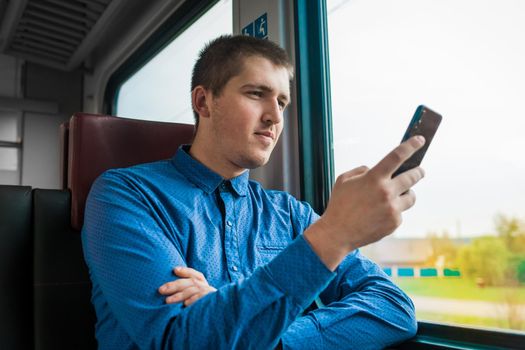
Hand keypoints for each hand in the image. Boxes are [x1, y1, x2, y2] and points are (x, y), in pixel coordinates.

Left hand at [158, 267, 216, 306]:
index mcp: (203, 284)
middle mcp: (206, 287)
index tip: (175, 270)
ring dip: (179, 295)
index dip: (186, 271)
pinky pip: (201, 299)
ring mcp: (209, 294)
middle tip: (161, 290)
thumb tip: (167, 290)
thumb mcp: (194, 296)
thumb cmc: (201, 306)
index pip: (195, 275)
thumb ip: (186, 291)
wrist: (219, 316)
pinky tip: (185, 304)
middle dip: (174, 285)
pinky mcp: (211, 302)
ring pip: (193, 291)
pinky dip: (193, 300)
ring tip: (167, 301)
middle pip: (190, 282)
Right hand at [304, 136, 425, 269]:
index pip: (397, 156)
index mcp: (374, 178)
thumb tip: (373, 170)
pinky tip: (379, 214)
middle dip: (418, 171)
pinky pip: (400, 212)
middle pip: (413, 176)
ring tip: (396, 195)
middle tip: (419, 170)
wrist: (338, 233)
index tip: (420, 140)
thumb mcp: (343, 180)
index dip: (411, 146)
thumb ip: (361, 171)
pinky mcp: (394, 223)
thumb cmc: (339, 205)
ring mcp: (392, 209)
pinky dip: (393, 211)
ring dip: (406, 193)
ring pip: (411, 197)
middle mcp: (386, 192)